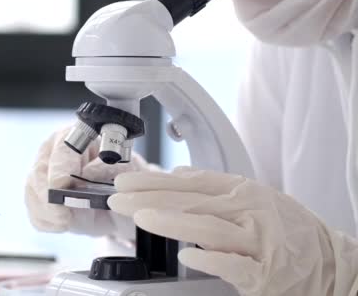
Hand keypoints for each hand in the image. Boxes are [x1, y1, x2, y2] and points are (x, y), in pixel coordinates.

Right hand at [25, 126, 155, 235]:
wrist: (121, 204)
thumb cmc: (124, 181)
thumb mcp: (129, 173)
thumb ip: (112, 168)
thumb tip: (89, 173)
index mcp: (77, 136)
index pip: (63, 148)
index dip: (61, 167)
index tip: (62, 185)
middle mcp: (53, 152)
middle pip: (40, 171)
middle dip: (48, 195)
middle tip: (62, 214)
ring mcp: (42, 175)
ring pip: (32, 191)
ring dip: (46, 211)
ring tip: (65, 222)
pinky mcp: (39, 198)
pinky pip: (35, 212)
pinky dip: (46, 221)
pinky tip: (62, 224)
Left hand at [108, 167, 357, 295]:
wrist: (330, 263)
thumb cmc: (288, 230)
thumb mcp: (253, 197)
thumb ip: (215, 186)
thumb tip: (179, 174)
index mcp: (242, 191)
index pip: (189, 182)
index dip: (154, 180)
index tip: (125, 181)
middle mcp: (248, 211)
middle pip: (190, 201)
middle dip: (149, 198)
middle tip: (118, 198)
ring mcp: (256, 241)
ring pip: (208, 227)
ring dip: (172, 222)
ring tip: (141, 218)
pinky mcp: (264, 273)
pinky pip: (234, 265)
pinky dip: (210, 260)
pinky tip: (186, 256)